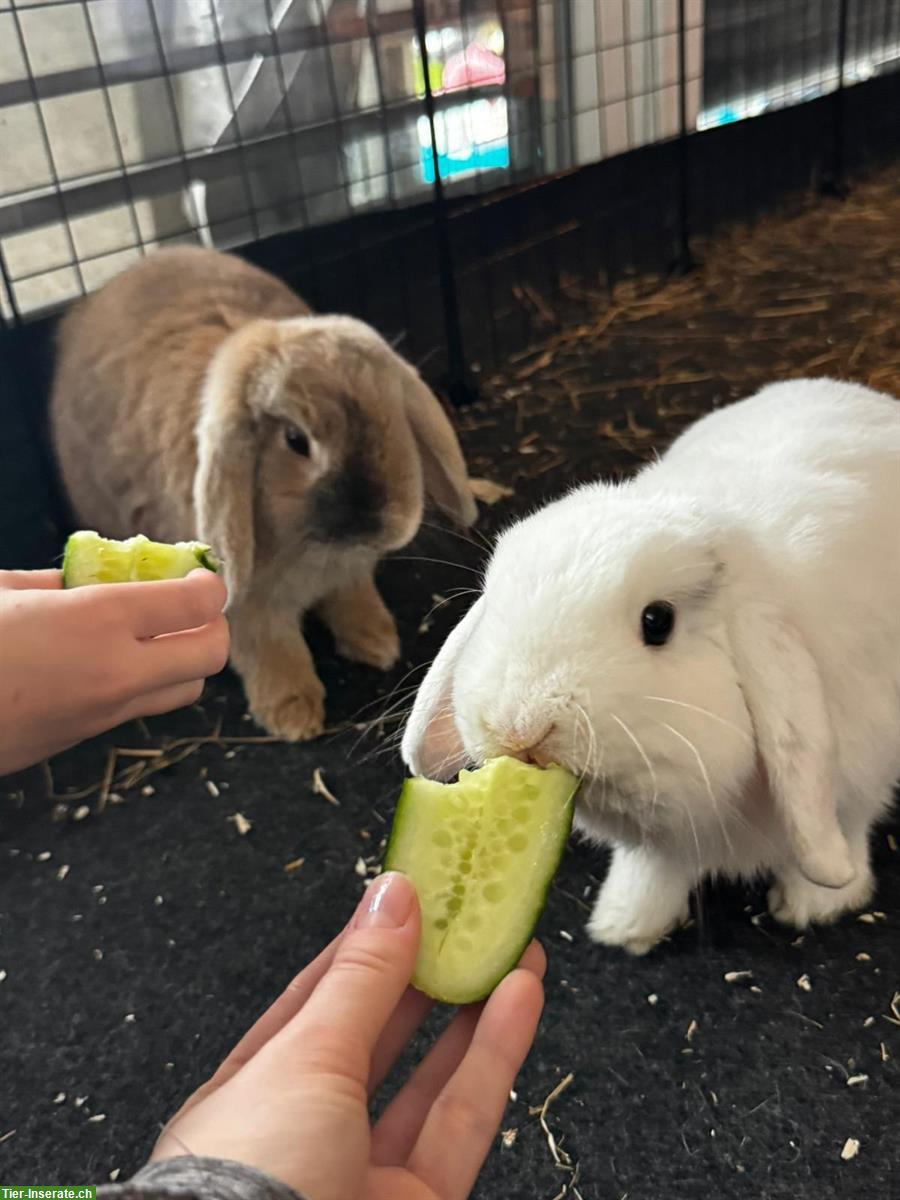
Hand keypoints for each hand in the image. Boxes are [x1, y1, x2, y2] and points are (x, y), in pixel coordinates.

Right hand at [0, 569, 228, 775]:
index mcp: (97, 621)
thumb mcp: (2, 592)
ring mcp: (102, 713)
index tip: (198, 575)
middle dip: (211, 626)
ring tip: (154, 635)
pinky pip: (138, 709)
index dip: (209, 585)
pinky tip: (110, 662)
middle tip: (188, 607)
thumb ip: (58, 582)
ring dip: (183, 660)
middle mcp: (115, 671)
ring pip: (184, 689)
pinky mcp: (81, 739)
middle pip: (211, 654)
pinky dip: (144, 683)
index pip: (197, 605)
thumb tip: (90, 577)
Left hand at [152, 873, 544, 1199]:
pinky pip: (462, 1121)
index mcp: (252, 1091)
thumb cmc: (247, 1181)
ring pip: (429, 1080)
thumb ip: (360, 978)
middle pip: (377, 1038)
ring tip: (512, 949)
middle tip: (468, 921)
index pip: (314, 1000)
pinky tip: (519, 1000)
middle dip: (425, 976)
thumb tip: (391, 894)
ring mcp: (362, 1176)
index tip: (407, 898)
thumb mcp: (303, 1057)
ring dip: (473, 1010)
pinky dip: (494, 1057)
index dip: (364, 947)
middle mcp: (306, 1133)